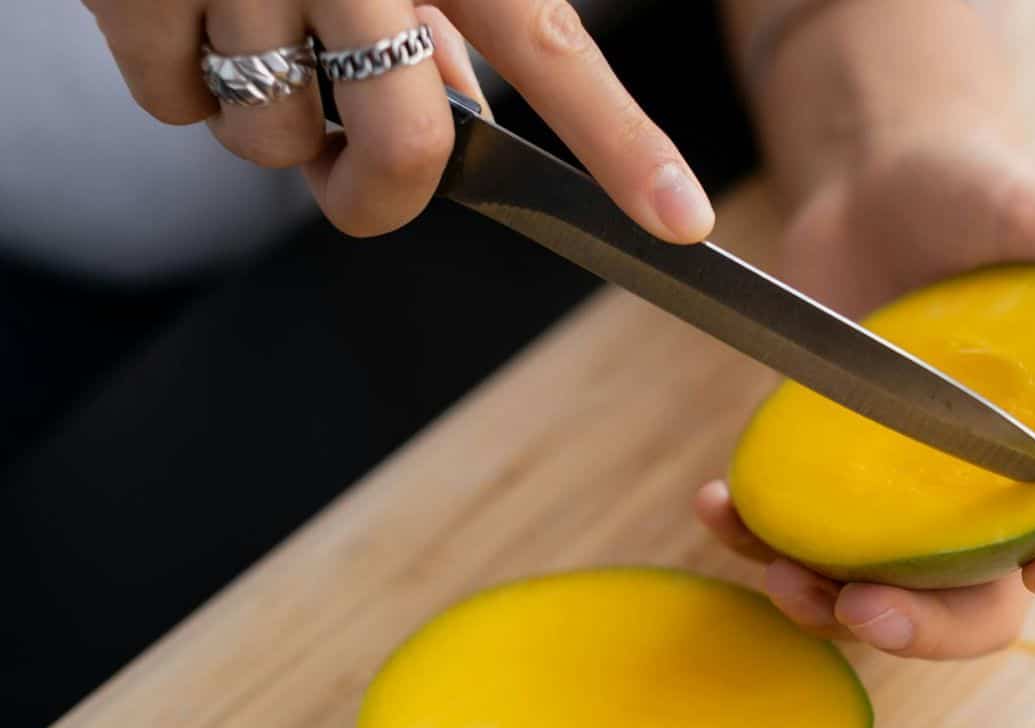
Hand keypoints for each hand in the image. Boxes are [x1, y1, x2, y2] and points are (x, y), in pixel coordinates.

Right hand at [87, 0, 713, 240]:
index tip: (681, 222)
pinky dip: (184, 87)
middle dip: (382, 196)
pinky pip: (177, 107)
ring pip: (276, 140)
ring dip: (276, 125)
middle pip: (405, 150)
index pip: (553, 49)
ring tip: (261, 38)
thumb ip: (449, 12)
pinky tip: (190, 16)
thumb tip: (464, 115)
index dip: (624, 145)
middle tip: (361, 176)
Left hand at [696, 134, 1034, 659]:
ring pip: (878, 592)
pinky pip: (796, 535)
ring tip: (783, 576)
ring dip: (830, 608)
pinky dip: (755, 538)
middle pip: (976, 606)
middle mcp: (983, 499)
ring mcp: (899, 498)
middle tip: (871, 607)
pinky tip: (718, 507)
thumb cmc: (988, 205)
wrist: (880, 181)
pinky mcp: (827, 476)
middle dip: (929, 628)